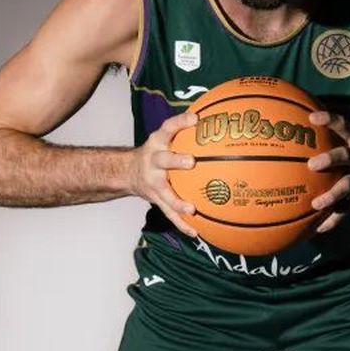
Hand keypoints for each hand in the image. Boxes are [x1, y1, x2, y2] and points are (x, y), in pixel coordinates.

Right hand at [130, 111, 200, 238]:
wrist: (127, 172)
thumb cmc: (158, 152)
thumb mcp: (166, 138)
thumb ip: (188, 132)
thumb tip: (222, 120)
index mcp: (158, 142)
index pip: (168, 127)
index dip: (180, 122)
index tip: (195, 118)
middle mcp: (153, 160)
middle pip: (162, 159)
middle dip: (175, 160)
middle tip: (191, 162)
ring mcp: (153, 182)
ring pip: (164, 192)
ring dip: (177, 201)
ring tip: (191, 209)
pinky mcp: (155, 199)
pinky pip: (168, 213)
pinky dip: (181, 224)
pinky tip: (195, 232)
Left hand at [307, 110, 349, 233]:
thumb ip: (332, 135)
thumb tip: (297, 129)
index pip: (344, 125)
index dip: (330, 120)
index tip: (312, 117)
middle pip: (348, 155)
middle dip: (331, 159)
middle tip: (311, 165)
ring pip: (349, 185)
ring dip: (332, 195)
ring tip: (316, 204)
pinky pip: (347, 210)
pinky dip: (333, 220)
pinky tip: (318, 229)